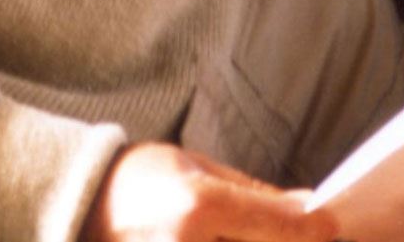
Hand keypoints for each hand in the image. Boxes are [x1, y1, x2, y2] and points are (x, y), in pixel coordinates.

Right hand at [82, 142, 339, 241]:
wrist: (72, 205)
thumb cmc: (135, 180)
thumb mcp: (195, 168)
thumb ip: (253, 193)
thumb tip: (307, 206)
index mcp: (197, 208)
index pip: (284, 228)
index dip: (317, 229)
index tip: (331, 226)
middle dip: (288, 241)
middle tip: (304, 231)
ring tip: (242, 229)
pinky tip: (226, 238)